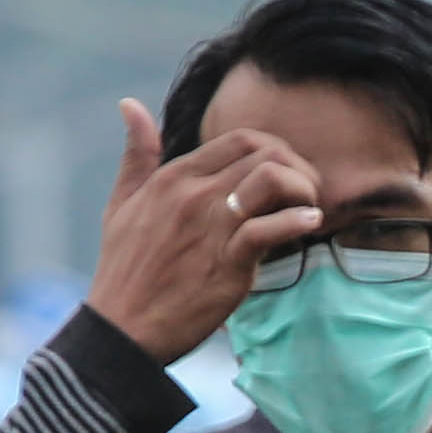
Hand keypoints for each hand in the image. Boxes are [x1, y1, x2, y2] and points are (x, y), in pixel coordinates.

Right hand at [85, 100, 323, 362]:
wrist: (122, 328)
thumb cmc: (125, 269)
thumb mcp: (121, 203)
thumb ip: (136, 155)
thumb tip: (130, 104)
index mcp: (173, 176)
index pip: (240, 139)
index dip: (276, 150)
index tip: (287, 175)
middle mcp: (193, 193)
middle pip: (263, 153)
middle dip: (297, 166)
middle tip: (307, 193)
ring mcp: (210, 226)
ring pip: (271, 179)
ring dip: (303, 188)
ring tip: (310, 209)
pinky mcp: (226, 262)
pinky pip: (270, 228)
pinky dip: (297, 222)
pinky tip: (309, 225)